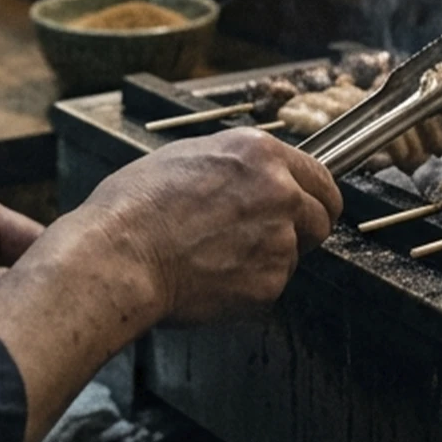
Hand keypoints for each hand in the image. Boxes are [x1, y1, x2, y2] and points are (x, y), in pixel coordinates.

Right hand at [73, 128, 342, 324]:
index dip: (312, 197)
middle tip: (264, 241)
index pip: (319, 177)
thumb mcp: (186, 158)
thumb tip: (248, 177)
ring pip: (293, 255)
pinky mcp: (270, 283)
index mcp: (260, 153)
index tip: (306, 209)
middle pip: (322, 217)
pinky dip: (247, 289)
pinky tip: (209, 280)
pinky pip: (269, 287)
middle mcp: (280, 191)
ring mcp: (279, 239)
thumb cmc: (134, 207)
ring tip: (215, 259)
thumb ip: (234, 167)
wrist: (118, 256)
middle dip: (302, 231)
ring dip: (266, 260)